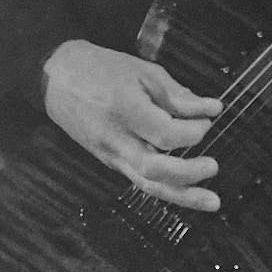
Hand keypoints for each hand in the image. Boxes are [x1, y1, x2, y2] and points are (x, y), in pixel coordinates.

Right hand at [39, 40, 222, 211]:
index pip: (165, 133)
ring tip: (211, 201)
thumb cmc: (99, 69)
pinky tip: (187, 191)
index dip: (193, 131)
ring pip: (147, 185)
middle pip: (154, 169)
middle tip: (214, 167)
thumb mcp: (142, 71)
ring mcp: (110, 155)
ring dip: (182, 196)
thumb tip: (210, 109)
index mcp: (124, 109)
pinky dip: (166, 188)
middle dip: (189, 174)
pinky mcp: (110, 162)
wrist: (57, 78)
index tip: (207, 120)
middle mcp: (115, 139)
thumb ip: (177, 94)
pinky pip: (140, 180)